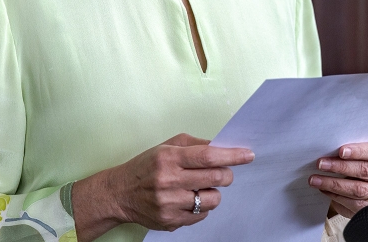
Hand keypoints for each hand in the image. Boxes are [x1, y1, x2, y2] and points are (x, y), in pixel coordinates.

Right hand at [72, 133, 253, 239]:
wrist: (119, 193)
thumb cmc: (146, 166)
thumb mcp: (166, 147)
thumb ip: (194, 145)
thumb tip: (221, 147)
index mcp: (169, 158)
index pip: (208, 156)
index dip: (231, 156)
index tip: (248, 155)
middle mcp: (169, 181)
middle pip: (215, 178)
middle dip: (226, 174)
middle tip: (224, 173)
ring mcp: (169, 204)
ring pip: (212, 199)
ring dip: (213, 192)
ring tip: (200, 187)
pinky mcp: (170, 221)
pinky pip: (201, 215)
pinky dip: (201, 207)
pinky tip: (188, 199)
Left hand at [309, 142, 367, 218]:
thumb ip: (358, 156)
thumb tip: (333, 152)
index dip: (358, 151)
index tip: (341, 151)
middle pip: (364, 171)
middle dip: (340, 167)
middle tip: (321, 164)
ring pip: (358, 190)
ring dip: (334, 185)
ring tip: (316, 180)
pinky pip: (355, 207)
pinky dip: (338, 198)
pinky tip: (326, 192)